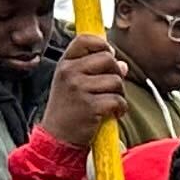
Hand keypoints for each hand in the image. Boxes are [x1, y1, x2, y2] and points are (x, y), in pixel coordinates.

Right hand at [40, 30, 129, 150]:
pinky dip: (120, 108)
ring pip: (116, 80)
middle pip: (107, 58)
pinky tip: (113, 114)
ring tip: (111, 103)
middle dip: (116, 73)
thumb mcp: (72, 85)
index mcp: (65, 64)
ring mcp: (79, 89)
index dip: (102, 44)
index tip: (109, 56)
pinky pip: (117, 99)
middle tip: (113, 87)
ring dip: (120, 93)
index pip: (85, 39)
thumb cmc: (67, 111)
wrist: (57, 139)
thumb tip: (123, 64)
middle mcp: (70, 73)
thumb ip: (95, 71)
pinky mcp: (90, 106)